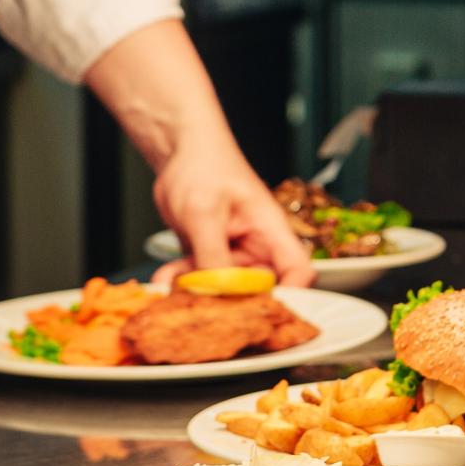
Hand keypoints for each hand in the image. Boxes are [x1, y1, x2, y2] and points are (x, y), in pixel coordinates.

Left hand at [150, 140, 313, 287]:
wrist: (180, 153)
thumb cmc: (204, 167)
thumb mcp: (204, 212)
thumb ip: (212, 255)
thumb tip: (217, 291)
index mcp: (272, 231)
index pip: (298, 270)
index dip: (292, 294)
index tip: (268, 311)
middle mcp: (259, 247)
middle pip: (260, 289)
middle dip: (230, 299)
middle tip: (203, 303)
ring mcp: (235, 255)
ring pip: (224, 288)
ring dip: (198, 290)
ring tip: (172, 285)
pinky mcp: (211, 258)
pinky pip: (202, 279)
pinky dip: (183, 281)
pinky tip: (166, 277)